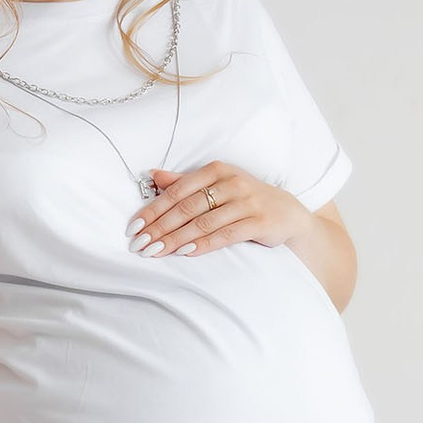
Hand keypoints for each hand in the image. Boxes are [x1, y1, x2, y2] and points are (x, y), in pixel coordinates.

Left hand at [128, 162, 312, 259]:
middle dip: (160, 228)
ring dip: (177, 239)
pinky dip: (204, 244)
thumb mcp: (217, 185)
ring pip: (204, 222)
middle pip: (187, 207)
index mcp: (216, 170)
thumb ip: (185, 182)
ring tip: (156, 252)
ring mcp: (246, 202)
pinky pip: (226, 234)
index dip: (153, 210)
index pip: (177, 191)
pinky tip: (186, 252)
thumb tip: (154, 175)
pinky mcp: (259, 221)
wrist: (287, 213)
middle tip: (140, 245)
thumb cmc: (245, 199)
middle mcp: (231, 182)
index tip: (134, 227)